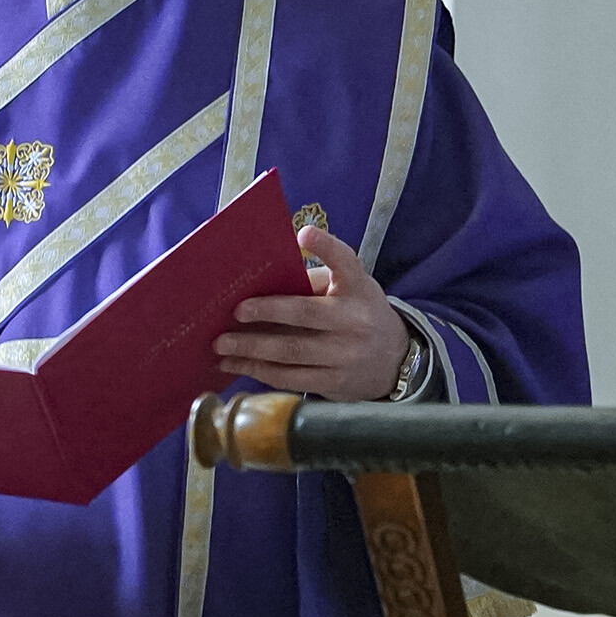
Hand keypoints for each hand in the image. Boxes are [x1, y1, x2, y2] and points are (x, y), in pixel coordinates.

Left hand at [218, 227, 413, 401]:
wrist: (394, 360)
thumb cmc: (359, 314)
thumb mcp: (352, 290)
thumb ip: (316, 284)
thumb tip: (259, 285)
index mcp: (358, 288)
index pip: (346, 262)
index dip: (326, 247)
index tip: (304, 234)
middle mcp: (355, 320)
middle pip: (305, 313)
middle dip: (266, 312)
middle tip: (235, 312)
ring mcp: (346, 355)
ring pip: (291, 351)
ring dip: (252, 348)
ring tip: (222, 344)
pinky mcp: (335, 382)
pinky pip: (291, 377)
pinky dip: (260, 371)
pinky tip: (237, 364)